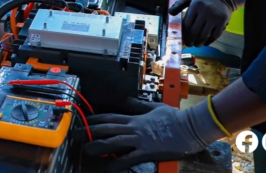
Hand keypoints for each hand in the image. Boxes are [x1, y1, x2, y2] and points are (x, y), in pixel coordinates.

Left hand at [83, 98, 225, 171]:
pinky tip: (109, 168)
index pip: (110, 117)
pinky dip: (117, 163)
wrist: (189, 127)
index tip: (84, 121)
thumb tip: (128, 99)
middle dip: (89, 131)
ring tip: (85, 149)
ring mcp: (139, 140)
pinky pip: (129, 158)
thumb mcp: (155, 107)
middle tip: (75, 134)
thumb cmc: (175, 118)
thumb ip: (139, 105)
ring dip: (98, 145)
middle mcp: (134, 128)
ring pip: (113, 141)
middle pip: (107, 128)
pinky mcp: (147, 151)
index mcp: (135, 118)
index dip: (95, 119)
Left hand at [168, 0, 246, 45]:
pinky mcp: (222, 22)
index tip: (182, 37)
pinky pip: (215, 35)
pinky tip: (205, 43)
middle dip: (190, 40)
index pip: (187, 23)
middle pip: (195, 31)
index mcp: (196, 5)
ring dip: (199, 43)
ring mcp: (214, 17)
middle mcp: (205, 11)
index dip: (183, 32)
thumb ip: (179, 4)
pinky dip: (209, 41)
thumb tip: (169, 13)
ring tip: (196, 45)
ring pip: (204, 35)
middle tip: (188, 44)